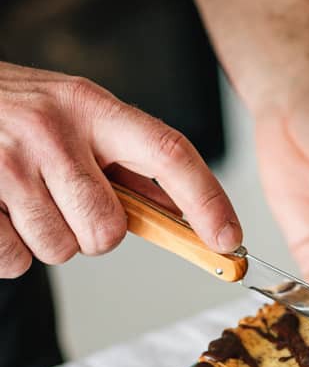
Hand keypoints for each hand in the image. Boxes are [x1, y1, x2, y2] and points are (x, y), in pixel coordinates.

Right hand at [0, 61, 241, 277]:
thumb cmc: (14, 114)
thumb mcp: (76, 117)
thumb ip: (128, 161)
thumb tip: (190, 213)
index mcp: (92, 106)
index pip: (169, 151)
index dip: (206, 199)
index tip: (229, 239)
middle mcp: (53, 128)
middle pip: (109, 230)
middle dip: (94, 234)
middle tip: (67, 204)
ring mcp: (8, 160)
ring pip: (61, 250)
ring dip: (47, 240)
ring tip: (24, 200)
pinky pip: (14, 260)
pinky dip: (8, 250)